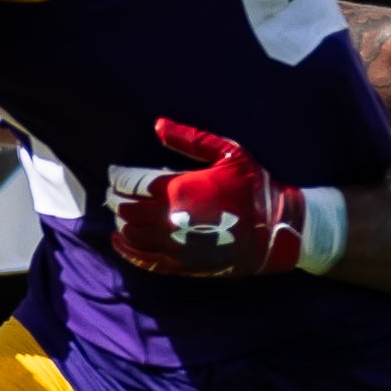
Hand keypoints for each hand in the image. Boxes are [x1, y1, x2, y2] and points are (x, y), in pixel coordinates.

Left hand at [105, 119, 313, 276]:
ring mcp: (173, 246)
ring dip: (121, 225)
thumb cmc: (254, 188)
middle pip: (128, 210)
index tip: (114, 175)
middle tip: (113, 194)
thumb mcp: (229, 153)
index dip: (119, 178)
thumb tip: (157, 124)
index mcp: (178, 189)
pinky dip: (128, 251)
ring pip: (132, 236)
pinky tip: (120, 243)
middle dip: (117, 201)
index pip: (133, 184)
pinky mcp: (181, 265)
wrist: (277, 230)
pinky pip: (145, 260)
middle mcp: (169, 219)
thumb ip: (190, 139)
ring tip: (119, 216)